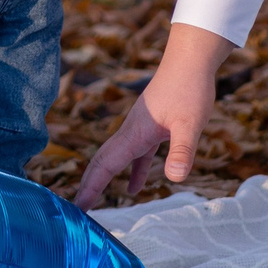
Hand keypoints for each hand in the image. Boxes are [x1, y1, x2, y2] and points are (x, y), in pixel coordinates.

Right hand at [74, 23, 230, 206]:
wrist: (190, 58)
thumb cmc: (190, 87)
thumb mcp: (190, 123)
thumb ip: (182, 150)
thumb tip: (175, 179)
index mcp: (134, 133)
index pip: (106, 165)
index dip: (91, 187)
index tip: (77, 208)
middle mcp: (131, 131)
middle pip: (103, 161)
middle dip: (89, 184)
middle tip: (76, 210)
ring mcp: (141, 128)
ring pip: (116, 158)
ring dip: (105, 178)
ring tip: (95, 202)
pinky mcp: (152, 126)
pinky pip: (136, 154)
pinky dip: (133, 171)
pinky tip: (136, 187)